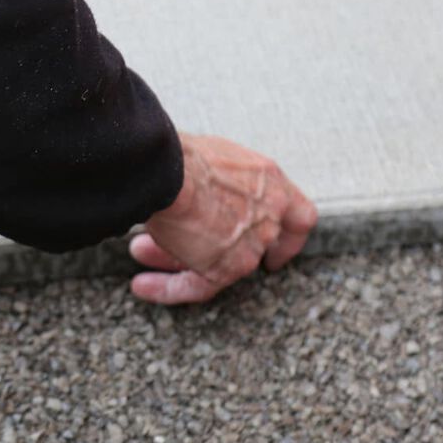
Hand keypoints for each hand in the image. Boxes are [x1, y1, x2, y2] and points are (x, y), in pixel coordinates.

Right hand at [129, 133, 317, 303]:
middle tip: (200, 252)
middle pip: (255, 246)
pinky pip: (197, 286)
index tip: (276, 250)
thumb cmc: (182, 154)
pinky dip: (169, 288)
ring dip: (178, 259)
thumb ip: (222, 178)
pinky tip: (144, 284)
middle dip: (218, 246)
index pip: (299, 218)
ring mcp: (249, 247)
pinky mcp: (222, 269)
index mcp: (271, 184)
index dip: (289, 238)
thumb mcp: (215, 155)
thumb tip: (196, 181)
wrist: (167, 173)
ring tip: (142, 251)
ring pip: (220, 266)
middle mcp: (268, 218)